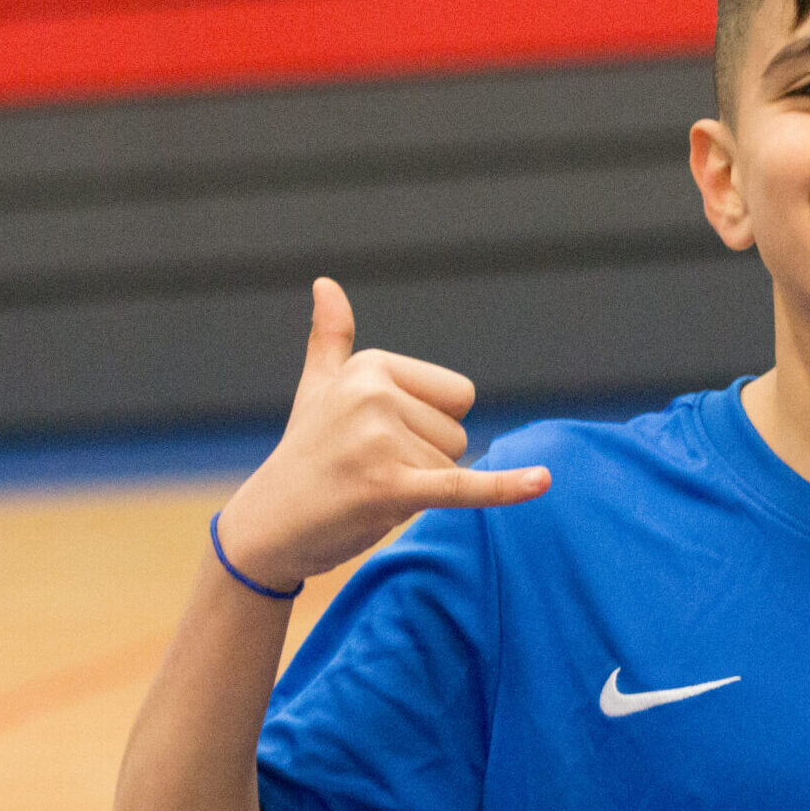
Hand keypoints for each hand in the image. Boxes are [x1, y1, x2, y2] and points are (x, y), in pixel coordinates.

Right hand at [213, 278, 549, 592]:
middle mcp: (375, 394)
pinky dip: (504, 488)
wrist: (268, 527)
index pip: (459, 397)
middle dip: (425, 461)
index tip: (378, 440)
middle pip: (459, 434)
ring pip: (455, 468)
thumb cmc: (305, 455)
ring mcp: (380, 440)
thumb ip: (331, 338)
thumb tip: (326, 283)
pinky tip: (542, 481)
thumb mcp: (318, 389)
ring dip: (420, 489)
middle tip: (371, 470)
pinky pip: (462, 487)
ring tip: (368, 489)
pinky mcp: (389, 488)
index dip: (429, 428)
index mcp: (371, 365)